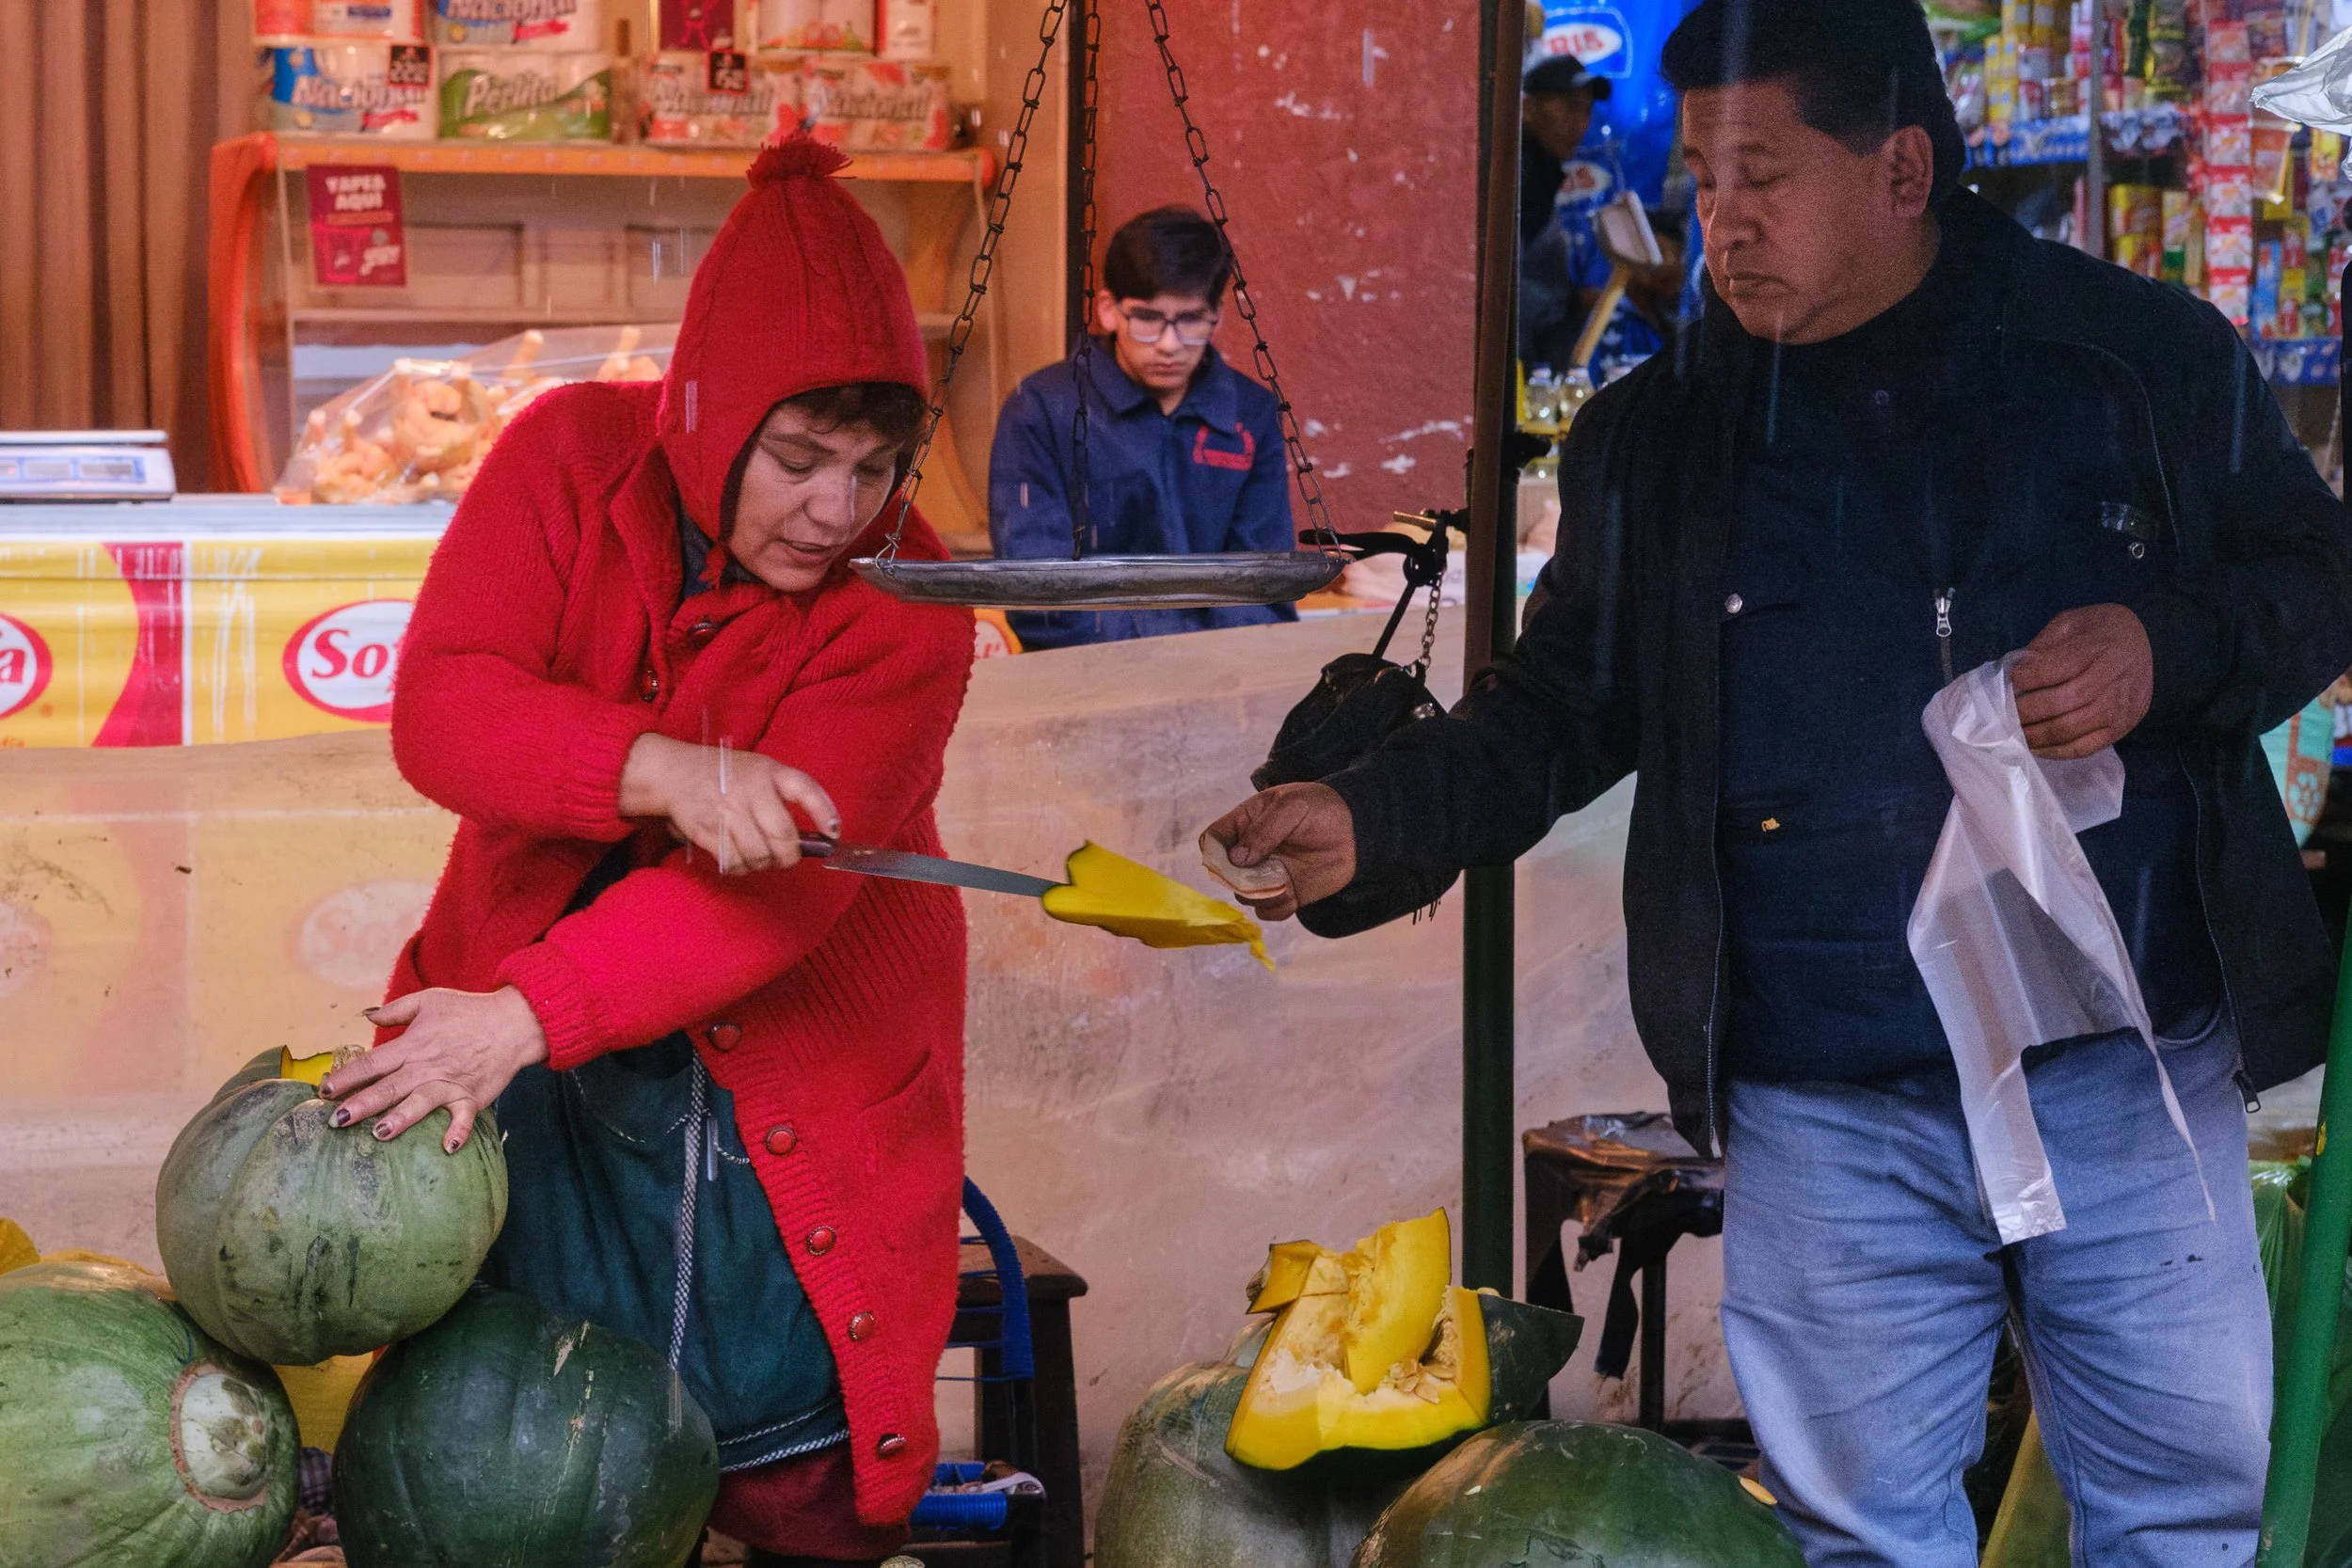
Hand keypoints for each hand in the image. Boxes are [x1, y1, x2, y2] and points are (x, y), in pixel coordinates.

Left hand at [322, 987, 547, 1150]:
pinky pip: (463, 1118)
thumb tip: (366, 1015)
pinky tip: (447, 1148)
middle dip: (361, 1104)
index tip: (324, 1090)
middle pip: (389, 1087)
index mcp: (412, 1045)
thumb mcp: (430, 1000)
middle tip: (336, 1120)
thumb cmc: (469, 1010)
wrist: (513, 1021)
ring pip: (420, 1103)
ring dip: (401, 1118)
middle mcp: (426, 1067)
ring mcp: (450, 1083)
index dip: (347, 1076)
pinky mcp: (471, 1096)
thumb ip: (395, 1010)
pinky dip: (457, 1132)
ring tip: (380, 1133)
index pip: (372, 1062)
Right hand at [620, 733, 839, 873]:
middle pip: (783, 838)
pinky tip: (740, 858)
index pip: (805, 789)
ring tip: (760, 856)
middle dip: (790, 856)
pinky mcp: (707, 832)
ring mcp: (728, 812)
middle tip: (787, 856)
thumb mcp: (763, 769)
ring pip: (759, 856)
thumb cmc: (728, 775)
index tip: (833, 835)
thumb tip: (820, 834)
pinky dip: (741, 868)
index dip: (825, 814)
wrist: (675, 773)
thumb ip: (788, 793)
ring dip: (764, 864)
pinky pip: (733, 863)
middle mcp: (750, 791)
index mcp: (769, 772)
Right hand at [1202, 783, 1357, 922]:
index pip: (1213, 840)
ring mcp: (1267, 875)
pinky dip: (1274, 908)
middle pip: (1224, 874)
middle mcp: (1251, 853)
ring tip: (1282, 882)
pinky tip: (1291, 894)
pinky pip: (1268, 911)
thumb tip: (1237, 859)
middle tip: (1259, 872)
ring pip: (1244, 896)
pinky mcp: (1285, 894)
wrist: (1355, 829)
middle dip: (1237, 878)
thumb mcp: (1290, 807)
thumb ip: (1263, 831)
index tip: (1228, 859)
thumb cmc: (1320, 808)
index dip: (1214, 852)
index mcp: (1245, 824)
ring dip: (1258, 895)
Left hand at [2010, 603, 2153, 759]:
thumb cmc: (2102, 631)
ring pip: (2069, 729)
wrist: (2150, 642)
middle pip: (2060, 703)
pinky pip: (2084, 748)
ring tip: (2013, 732)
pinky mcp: (2121, 728)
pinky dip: (2055, 751)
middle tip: (2002, 713)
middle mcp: (2112, 680)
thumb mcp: (2073, 622)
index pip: (2055, 668)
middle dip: (2024, 711)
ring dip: (2034, 735)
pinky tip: (2035, 747)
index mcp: (2098, 648)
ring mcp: (2118, 708)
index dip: (2026, 678)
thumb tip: (2016, 671)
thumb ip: (2044, 644)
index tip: (2008, 681)